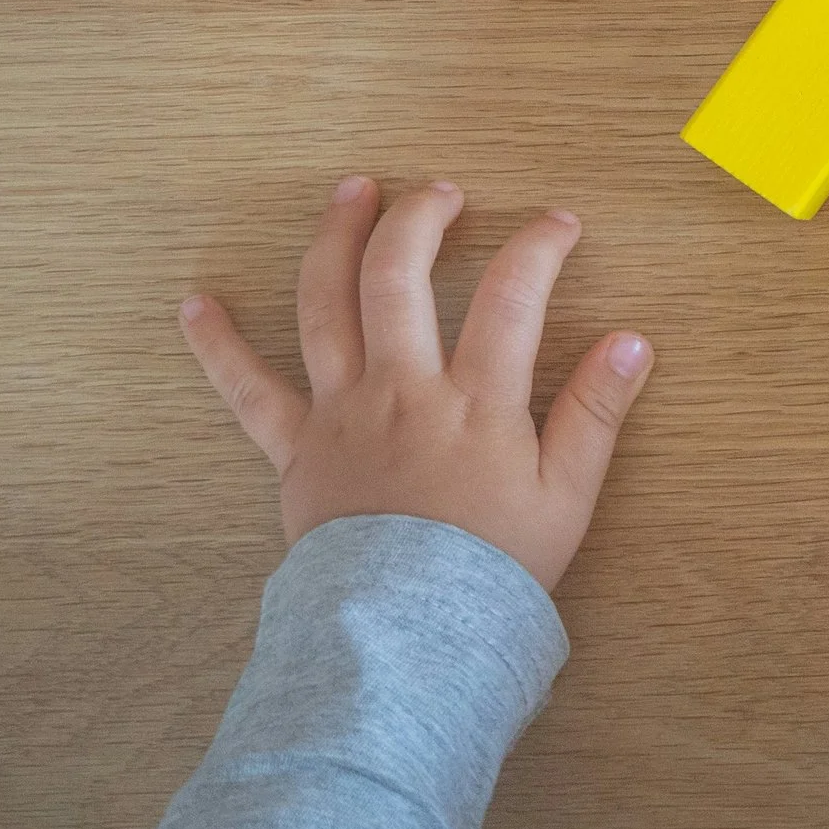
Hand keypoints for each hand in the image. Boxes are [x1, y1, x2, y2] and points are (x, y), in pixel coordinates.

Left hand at [178, 177, 654, 590]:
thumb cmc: (494, 567)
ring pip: (327, 307)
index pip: (512, 295)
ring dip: (335, 240)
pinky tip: (195, 304)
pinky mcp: (296, 449)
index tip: (559, 222)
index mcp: (476, 401)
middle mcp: (403, 390)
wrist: (407, 639)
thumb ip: (596, 412)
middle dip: (421, 218)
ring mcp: (342, 414)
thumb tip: (632, 341)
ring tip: (350, 190)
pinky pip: (248, 392)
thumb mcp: (568, 494)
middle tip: (441, 191)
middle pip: (400, 278)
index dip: (539, 246)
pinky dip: (219, 346)